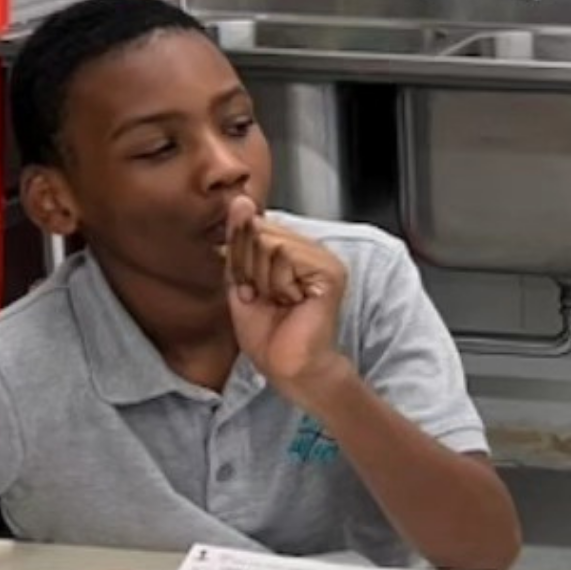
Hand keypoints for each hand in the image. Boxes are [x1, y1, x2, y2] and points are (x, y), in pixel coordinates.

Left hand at [224, 196, 348, 398]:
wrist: (288, 368)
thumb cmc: (268, 335)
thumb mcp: (241, 278)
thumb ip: (240, 240)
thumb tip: (241, 201)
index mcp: (293, 250)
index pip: (255, 225)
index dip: (240, 255)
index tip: (249, 287)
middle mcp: (312, 250)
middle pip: (259, 230)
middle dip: (249, 267)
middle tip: (263, 297)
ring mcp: (325, 259)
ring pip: (270, 242)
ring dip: (262, 278)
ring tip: (278, 301)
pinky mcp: (330, 272)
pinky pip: (285, 256)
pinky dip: (277, 283)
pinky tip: (291, 302)